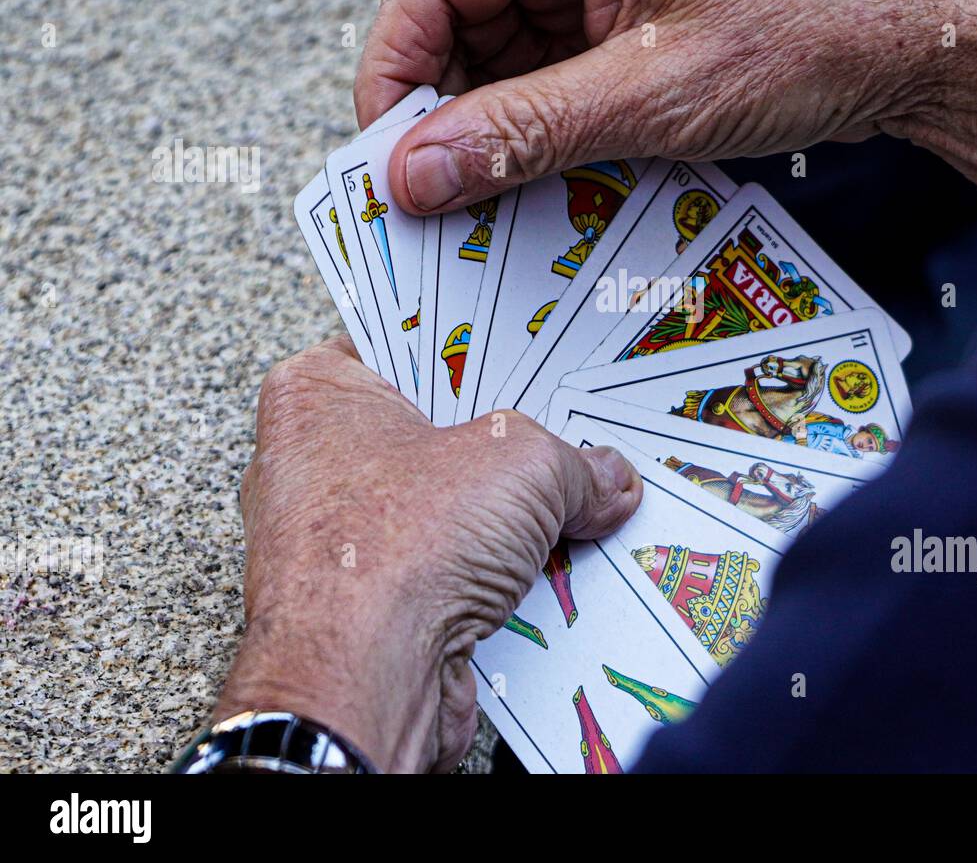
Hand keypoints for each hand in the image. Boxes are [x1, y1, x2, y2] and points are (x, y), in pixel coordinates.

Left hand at [217, 337, 641, 771]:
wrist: (361, 683)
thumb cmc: (395, 550)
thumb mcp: (524, 464)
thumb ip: (577, 462)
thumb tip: (607, 480)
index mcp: (319, 395)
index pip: (409, 348)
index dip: (480, 352)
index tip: (537, 356)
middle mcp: (314, 463)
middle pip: (436, 432)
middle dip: (508, 443)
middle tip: (572, 434)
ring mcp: (337, 539)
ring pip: (446, 508)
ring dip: (508, 518)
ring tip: (577, 503)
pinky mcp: (368, 606)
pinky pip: (446, 569)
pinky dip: (492, 574)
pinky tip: (548, 568)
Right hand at [355, 0, 976, 262]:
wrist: (914, 41)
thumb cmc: (806, 32)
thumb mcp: (655, 96)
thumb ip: (526, 132)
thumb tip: (412, 171)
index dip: (394, 75)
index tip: (387, 163)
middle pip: (458, 28)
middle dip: (445, 117)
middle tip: (439, 208)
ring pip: (502, 66)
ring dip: (496, 138)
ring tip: (499, 212)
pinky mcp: (626, 29)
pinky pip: (553, 84)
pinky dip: (544, 138)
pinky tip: (549, 190)